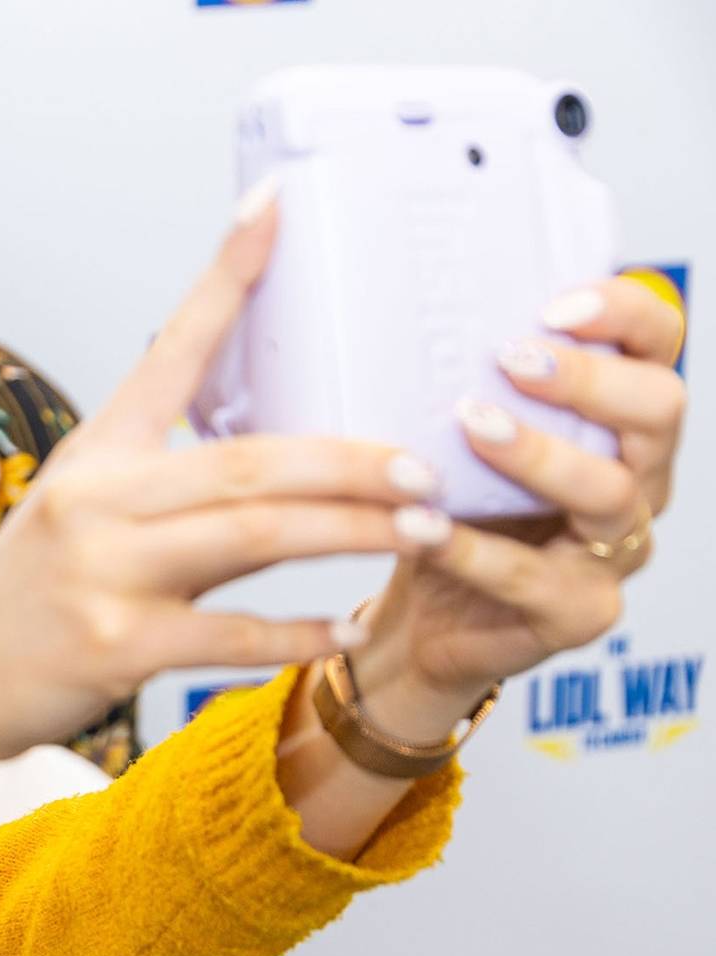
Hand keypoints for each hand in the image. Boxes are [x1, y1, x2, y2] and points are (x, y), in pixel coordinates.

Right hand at [0, 195, 453, 776]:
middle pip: (248, 459)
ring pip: (256, 535)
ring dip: (353, 532)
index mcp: (97, 452)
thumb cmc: (28, 597)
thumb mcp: (83, 512)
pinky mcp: (115, 645)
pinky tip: (347, 630)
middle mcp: (98, 498)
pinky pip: (231, 634)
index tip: (273, 205)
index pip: (171, 348)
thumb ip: (171, 485)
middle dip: (351, 459)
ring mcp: (104, 571)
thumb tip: (284, 464)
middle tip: (426, 465)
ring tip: (427, 532)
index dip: (226, 275)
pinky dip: (300, 633)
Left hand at [355, 278, 686, 727]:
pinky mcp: (578, 611)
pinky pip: (533, 576)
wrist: (422, 619)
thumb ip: (443, 368)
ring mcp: (614, 548)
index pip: (660, 343)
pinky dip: (472, 548)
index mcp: (616, 417)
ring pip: (610, 491)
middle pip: (659, 410)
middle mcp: (636, 476)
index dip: (626, 314)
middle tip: (511, 358)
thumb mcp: (447, 430)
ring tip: (471, 424)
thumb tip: (360, 272)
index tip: (556, 302)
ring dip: (539, 454)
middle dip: (590, 378)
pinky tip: (420, 523)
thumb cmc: (444, 505)